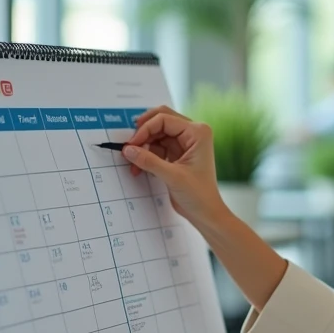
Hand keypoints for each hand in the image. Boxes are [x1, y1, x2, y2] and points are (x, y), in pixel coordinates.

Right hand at [123, 106, 224, 224]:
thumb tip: (128, 149)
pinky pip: (157, 147)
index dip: (145, 129)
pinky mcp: (177, 154)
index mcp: (197, 133)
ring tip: (133, 164)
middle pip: (160, 121)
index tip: (131, 144)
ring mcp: (185, 143)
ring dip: (143, 147)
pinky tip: (139, 168)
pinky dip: (146, 155)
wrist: (205, 213)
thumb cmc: (199, 195)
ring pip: (156, 134)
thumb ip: (149, 161)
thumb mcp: (172, 176)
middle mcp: (192, 133)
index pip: (164, 119)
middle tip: (129, 147)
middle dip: (143, 134)